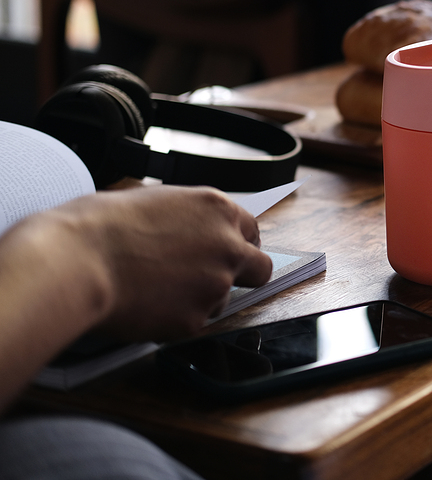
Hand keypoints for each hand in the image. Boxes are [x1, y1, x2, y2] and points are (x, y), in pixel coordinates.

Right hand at [46, 186, 270, 340]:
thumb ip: (186, 219)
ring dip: (201, 299)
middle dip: (243, 275)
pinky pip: (192, 324)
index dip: (237, 243)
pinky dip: (174, 320)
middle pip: (260, 268)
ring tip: (158, 290)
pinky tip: (145, 307)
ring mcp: (216, 285)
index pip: (250, 229)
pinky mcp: (195, 320)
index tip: (226, 251)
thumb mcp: (155, 201)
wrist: (77, 260)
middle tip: (213, 279)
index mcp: (217, 209)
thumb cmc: (100, 225)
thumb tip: (187, 230)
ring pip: (224, 300)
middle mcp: (227, 247)